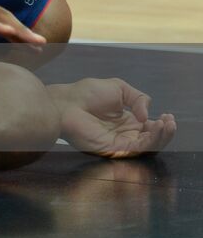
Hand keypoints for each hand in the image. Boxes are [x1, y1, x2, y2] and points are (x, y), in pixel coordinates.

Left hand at [52, 78, 175, 158]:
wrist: (67, 101)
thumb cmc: (87, 93)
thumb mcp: (119, 88)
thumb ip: (138, 98)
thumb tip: (147, 116)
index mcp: (127, 122)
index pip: (150, 128)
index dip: (162, 124)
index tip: (168, 116)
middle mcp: (125, 134)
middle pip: (152, 139)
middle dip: (165, 132)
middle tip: (170, 121)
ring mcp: (120, 143)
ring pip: (148, 146)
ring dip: (161, 137)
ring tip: (167, 124)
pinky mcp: (114, 149)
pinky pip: (136, 149)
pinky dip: (149, 141)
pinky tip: (154, 128)